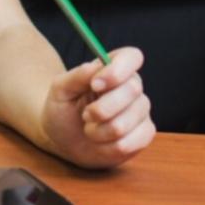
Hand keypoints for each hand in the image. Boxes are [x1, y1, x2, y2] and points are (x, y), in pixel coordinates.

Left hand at [41, 47, 154, 168]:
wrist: (63, 138)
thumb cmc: (63, 108)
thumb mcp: (60, 89)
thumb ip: (77, 76)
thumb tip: (95, 67)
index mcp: (115, 67)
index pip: (132, 57)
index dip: (117, 70)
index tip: (95, 85)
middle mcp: (133, 86)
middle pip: (132, 90)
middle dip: (101, 109)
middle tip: (85, 115)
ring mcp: (141, 111)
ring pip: (126, 122)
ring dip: (99, 131)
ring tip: (90, 129)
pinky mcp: (144, 134)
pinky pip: (130, 143)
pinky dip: (107, 147)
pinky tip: (101, 143)